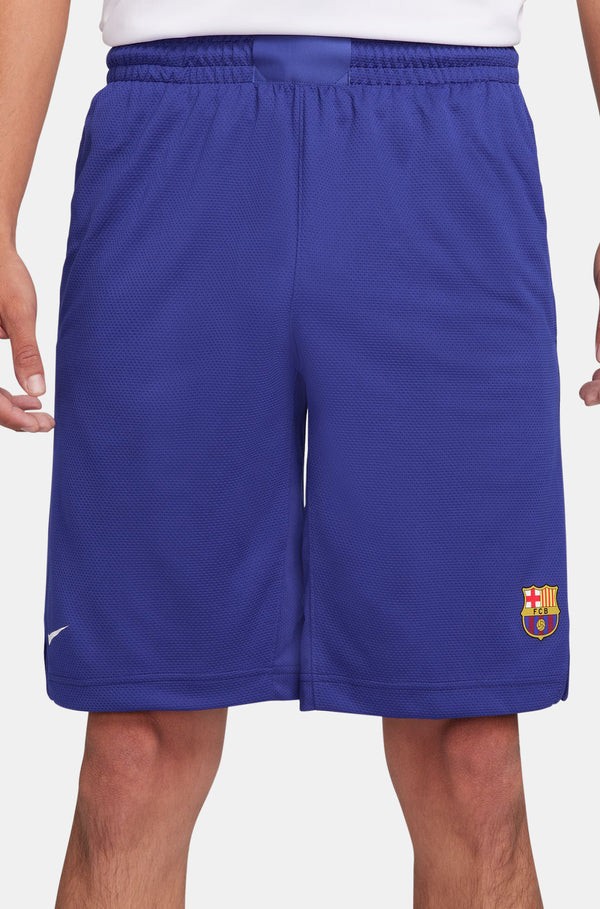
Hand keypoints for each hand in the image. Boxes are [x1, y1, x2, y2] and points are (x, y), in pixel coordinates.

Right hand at [0, 245, 54, 430]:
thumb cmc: (4, 274)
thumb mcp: (19, 313)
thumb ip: (26, 352)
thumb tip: (37, 390)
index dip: (11, 417)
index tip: (39, 425)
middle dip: (13, 418)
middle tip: (46, 424)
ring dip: (10, 408)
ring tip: (41, 415)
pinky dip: (5, 394)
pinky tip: (29, 398)